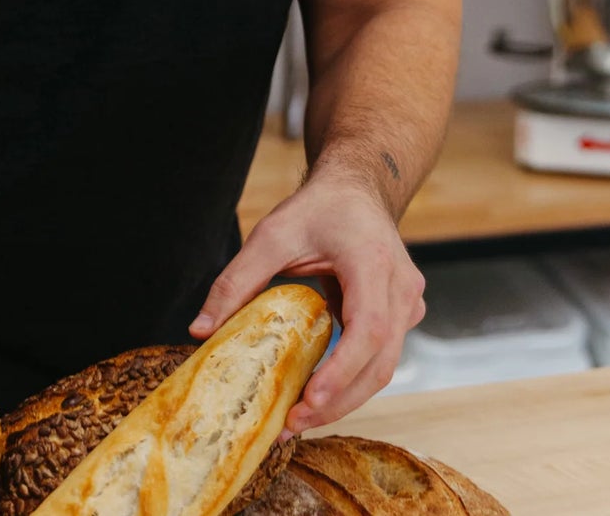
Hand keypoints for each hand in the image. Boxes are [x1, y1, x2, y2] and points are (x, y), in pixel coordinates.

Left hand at [188, 175, 424, 431]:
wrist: (357, 187)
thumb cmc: (318, 207)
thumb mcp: (271, 235)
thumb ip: (236, 281)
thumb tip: (201, 330)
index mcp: (372, 262)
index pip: (368, 329)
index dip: (341, 371)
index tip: (309, 399)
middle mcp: (401, 287)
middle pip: (381, 362)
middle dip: (339, 400)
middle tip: (293, 423)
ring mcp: (408, 302)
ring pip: (385, 366)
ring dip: (346, 396)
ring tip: (300, 415)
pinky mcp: (404, 313)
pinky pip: (383, 356)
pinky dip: (353, 378)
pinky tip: (319, 390)